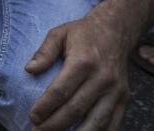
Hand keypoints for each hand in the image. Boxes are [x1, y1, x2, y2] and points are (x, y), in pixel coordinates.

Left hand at [26, 11, 132, 129]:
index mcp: (83, 62)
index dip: (45, 107)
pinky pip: (113, 124)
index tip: (32, 117)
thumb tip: (29, 69)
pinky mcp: (124, 100)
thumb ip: (43, 52)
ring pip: (96, 122)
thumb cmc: (83, 34)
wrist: (116, 31)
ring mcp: (116, 91)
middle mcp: (102, 79)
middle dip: (54, 125)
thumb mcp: (59, 33)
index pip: (61, 91)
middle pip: (75, 109)